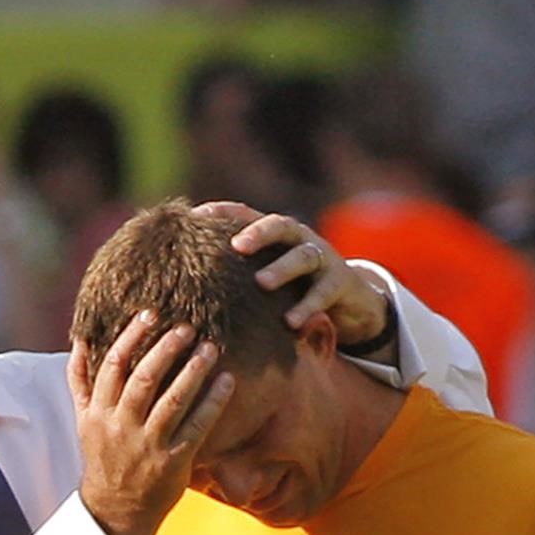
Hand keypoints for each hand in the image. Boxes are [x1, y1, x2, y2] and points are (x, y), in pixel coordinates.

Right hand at [68, 312, 234, 534]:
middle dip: (165, 349)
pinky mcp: (173, 462)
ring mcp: (147, 445)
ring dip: (193, 371)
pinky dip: (213, 403)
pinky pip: (197, 427)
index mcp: (98, 412)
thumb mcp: (84, 419)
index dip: (132, 337)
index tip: (152, 314)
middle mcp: (120, 426)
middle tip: (187, 327)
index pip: (113, 365)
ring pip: (171, 401)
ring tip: (211, 347)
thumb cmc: (103, 456)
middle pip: (142, 379)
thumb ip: (80, 380)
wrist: (115, 510)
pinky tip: (228, 381)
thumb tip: (81, 340)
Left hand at [194, 201, 389, 346]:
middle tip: (237, 246)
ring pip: (303, 256)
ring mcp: (323, 258)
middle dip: (259, 232)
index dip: (223, 212)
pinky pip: (324, 292)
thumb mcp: (266, 277)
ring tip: (262, 282)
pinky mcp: (341, 282)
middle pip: (280, 226)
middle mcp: (300, 239)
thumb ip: (236, 274)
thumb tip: (183, 283)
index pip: (248, 215)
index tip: (196, 215)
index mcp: (276, 235)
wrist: (351, 303)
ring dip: (282, 268)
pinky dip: (307, 306)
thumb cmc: (294, 289)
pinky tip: (290, 322)